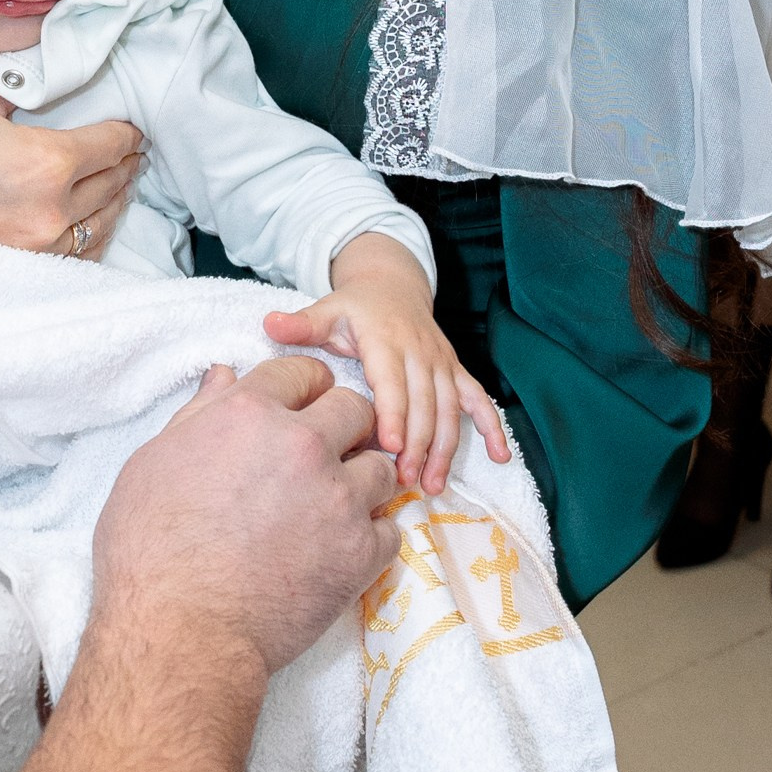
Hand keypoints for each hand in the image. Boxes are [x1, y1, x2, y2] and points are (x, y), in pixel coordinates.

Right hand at [0, 74, 144, 254]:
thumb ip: (21, 88)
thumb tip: (51, 80)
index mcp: (46, 161)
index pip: (113, 144)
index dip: (126, 131)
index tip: (129, 125)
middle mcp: (49, 213)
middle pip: (114, 186)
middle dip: (125, 164)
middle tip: (130, 151)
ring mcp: (33, 253)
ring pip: (100, 227)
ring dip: (112, 202)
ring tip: (115, 185)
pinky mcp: (13, 277)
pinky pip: (72, 259)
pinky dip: (85, 237)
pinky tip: (83, 224)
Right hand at [93, 352, 398, 684]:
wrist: (180, 632)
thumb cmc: (148, 551)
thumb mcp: (153, 465)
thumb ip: (198, 416)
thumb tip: (224, 376)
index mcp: (249, 413)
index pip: (302, 372)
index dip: (303, 390)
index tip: (301, 410)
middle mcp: (303, 445)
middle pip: (355, 409)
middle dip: (342, 427)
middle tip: (321, 458)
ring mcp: (338, 498)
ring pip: (382, 467)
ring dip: (361, 481)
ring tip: (332, 507)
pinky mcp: (361, 552)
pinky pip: (391, 529)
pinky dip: (370, 537)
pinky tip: (339, 549)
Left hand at [266, 233, 508, 494]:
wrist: (392, 286)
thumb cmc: (353, 309)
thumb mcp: (326, 311)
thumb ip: (302, 324)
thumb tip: (270, 325)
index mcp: (386, 340)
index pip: (392, 382)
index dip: (394, 414)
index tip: (391, 448)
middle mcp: (420, 352)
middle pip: (424, 404)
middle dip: (418, 445)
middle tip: (405, 482)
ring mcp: (441, 363)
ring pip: (449, 410)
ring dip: (444, 448)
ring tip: (433, 486)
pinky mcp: (455, 371)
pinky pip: (478, 399)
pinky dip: (492, 427)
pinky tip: (500, 457)